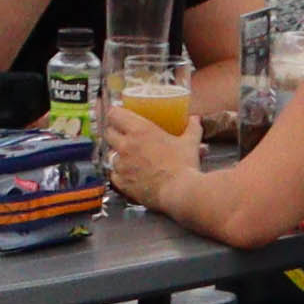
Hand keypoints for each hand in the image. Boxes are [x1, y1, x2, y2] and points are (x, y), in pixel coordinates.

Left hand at [94, 95, 188, 214]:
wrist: (179, 191)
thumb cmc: (183, 164)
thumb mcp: (190, 142)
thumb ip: (192, 127)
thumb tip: (195, 118)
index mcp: (140, 130)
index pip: (114, 114)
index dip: (115, 112)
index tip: (119, 112)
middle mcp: (126, 145)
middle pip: (108, 132)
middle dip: (114, 131)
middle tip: (124, 133)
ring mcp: (120, 165)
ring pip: (110, 154)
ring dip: (117, 153)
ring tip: (129, 155)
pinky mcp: (120, 181)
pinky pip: (113, 172)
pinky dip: (119, 171)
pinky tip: (130, 172)